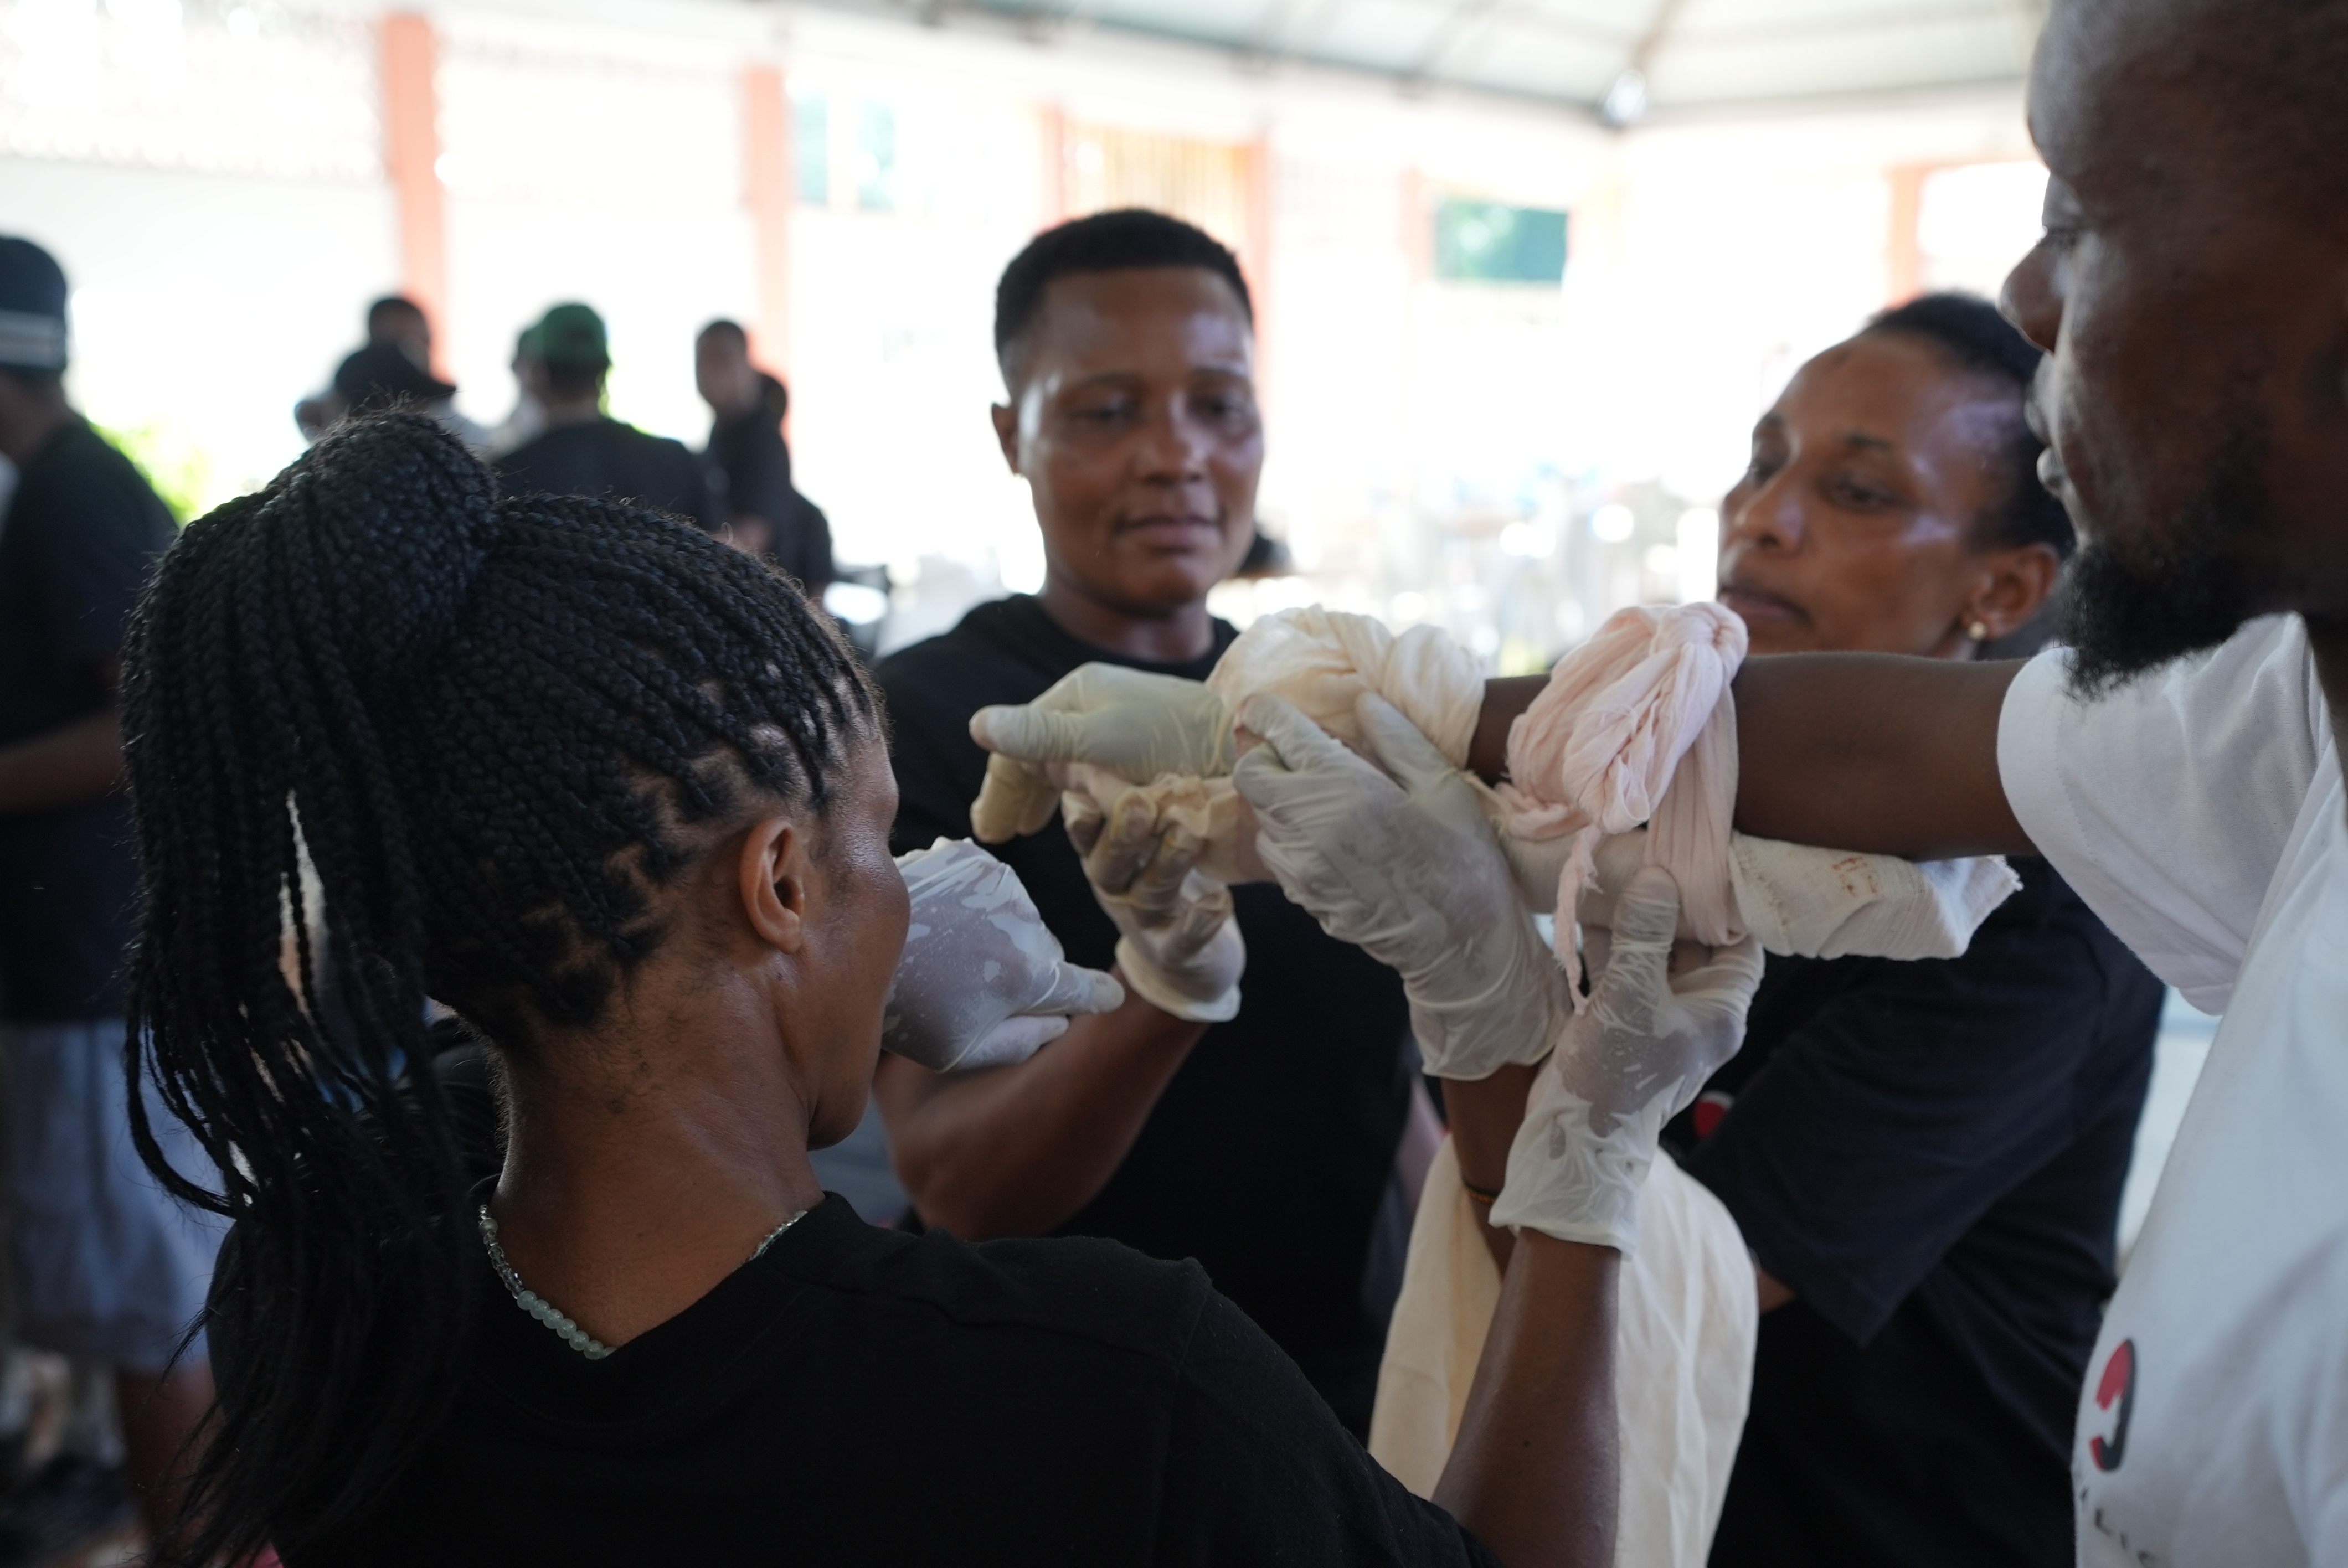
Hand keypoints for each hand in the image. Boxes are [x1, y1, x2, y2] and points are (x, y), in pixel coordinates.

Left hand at [885, 839, 1125, 1071]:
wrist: (840, 943)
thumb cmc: (901, 1009)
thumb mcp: (960, 1049)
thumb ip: (1022, 1042)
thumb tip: (1062, 1021)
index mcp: (1026, 976)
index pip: (1085, 989)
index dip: (1096, 995)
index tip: (1107, 995)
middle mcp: (1024, 920)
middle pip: (1047, 952)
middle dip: (1022, 969)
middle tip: (967, 986)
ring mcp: (999, 882)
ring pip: (1021, 916)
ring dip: (998, 932)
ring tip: (946, 952)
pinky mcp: (972, 855)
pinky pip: (994, 886)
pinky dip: (976, 902)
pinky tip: (941, 920)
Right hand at [967, 665, 1235, 841]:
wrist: (1244, 746)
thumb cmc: (1171, 736)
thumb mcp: (1097, 736)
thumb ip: (1038, 735)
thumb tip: (977, 726)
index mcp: (1078, 696)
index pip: (1020, 744)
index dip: (1001, 788)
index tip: (990, 832)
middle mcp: (1095, 718)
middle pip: (1041, 761)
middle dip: (1021, 795)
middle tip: (1006, 831)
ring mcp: (1121, 743)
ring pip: (1071, 776)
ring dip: (1053, 801)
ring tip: (1035, 825)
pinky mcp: (1147, 765)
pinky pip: (1103, 788)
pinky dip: (1086, 808)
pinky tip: (1083, 822)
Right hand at [1065, 787, 1243, 1022]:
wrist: (1187, 957)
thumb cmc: (1160, 870)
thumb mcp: (1138, 829)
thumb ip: (1113, 789)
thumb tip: (1076, 746)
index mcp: (1102, 851)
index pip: (1085, 830)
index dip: (1081, 815)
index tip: (1081, 794)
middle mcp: (1116, 886)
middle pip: (1108, 863)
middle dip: (1121, 835)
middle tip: (1139, 804)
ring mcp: (1144, 921)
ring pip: (1148, 893)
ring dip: (1167, 862)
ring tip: (1188, 834)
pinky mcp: (1175, 952)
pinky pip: (1183, 941)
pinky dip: (1199, 924)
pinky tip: (1218, 901)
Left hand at [1232, 690, 1567, 1080]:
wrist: (1462, 943)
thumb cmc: (1464, 861)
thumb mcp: (1443, 787)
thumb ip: (1397, 739)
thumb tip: (1363, 700)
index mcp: (1346, 791)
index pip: (1279, 736)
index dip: (1266, 712)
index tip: (1265, 706)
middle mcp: (1309, 828)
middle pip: (1250, 775)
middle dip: (1266, 756)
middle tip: (1301, 754)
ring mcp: (1300, 867)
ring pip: (1259, 815)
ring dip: (1280, 798)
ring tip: (1327, 797)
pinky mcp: (1301, 895)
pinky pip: (1276, 850)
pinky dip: (1291, 834)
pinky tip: (1333, 835)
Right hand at [1489, 868, 1761, 1252]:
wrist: (1575, 1141)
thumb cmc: (1616, 1077)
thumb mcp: (1631, 996)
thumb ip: (1645, 934)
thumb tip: (1659, 877)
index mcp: (1719, 1011)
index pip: (1740, 943)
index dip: (1724, 903)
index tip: (1697, 862)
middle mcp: (1695, 1013)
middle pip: (1694, 943)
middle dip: (1671, 903)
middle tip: (1649, 857)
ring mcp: (1658, 1018)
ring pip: (1654, 955)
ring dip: (1634, 921)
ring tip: (1613, 877)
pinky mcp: (1623, 1022)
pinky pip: (1624, 973)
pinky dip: (1609, 945)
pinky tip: (1586, 914)